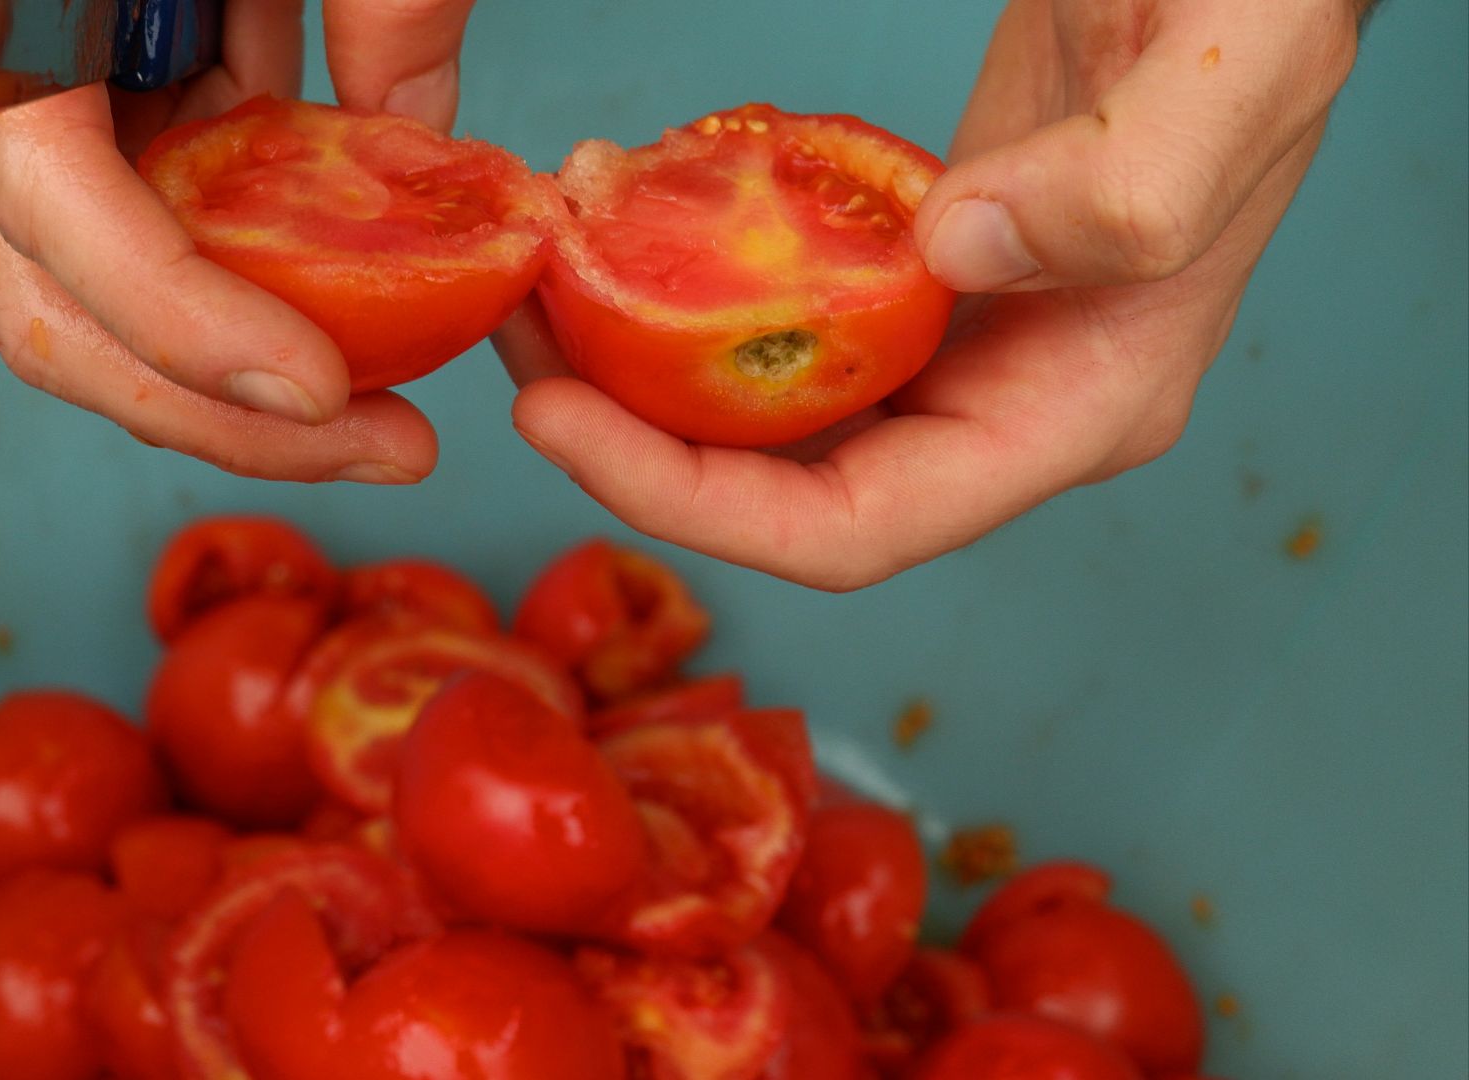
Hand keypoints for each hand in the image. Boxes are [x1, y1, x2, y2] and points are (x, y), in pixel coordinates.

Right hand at [0, 0, 477, 482]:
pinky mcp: (81, 113)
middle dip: (223, 412)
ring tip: (395, 415)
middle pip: (56, 310)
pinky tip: (359, 305)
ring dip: (242, 376)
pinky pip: (154, 233)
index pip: (50, 207)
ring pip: (100, 304)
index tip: (328, 390)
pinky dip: (250, 284)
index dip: (184, 329)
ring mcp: (17, 104)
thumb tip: (437, 154)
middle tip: (392, 447)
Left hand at [497, 0, 1362, 588]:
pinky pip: (782, 319)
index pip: (857, 529)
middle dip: (634, 445)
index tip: (563, 429)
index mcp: (1078, 413)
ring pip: (770, 410)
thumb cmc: (1256, 14)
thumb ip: (1119, 195)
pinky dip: (692, 290)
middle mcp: (1005, 408)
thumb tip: (951, 256)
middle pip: (786, 490)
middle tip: (515, 364)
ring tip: (540, 298)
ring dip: (645, 370)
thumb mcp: (1223, 86)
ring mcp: (956, 347)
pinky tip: (624, 235)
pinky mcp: (914, 278)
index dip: (699, 507)